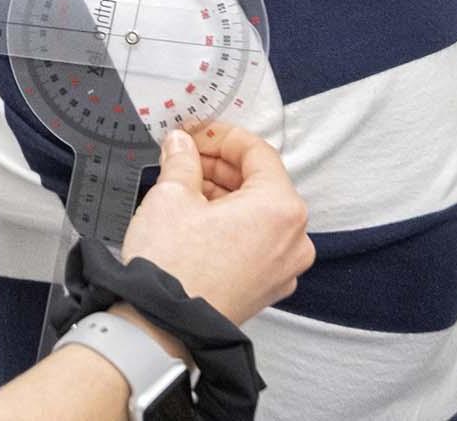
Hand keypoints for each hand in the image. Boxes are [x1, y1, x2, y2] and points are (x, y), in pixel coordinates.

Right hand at [120, 126, 314, 325]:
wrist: (162, 325)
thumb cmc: (172, 266)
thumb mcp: (170, 195)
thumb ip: (182, 160)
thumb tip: (181, 145)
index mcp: (280, 208)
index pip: (258, 153)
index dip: (222, 135)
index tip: (197, 133)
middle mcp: (294, 239)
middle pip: (262, 183)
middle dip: (222, 165)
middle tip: (186, 155)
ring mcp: (284, 267)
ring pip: (259, 213)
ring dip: (225, 194)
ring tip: (185, 186)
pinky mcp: (268, 287)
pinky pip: (257, 242)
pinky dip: (232, 224)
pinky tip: (198, 218)